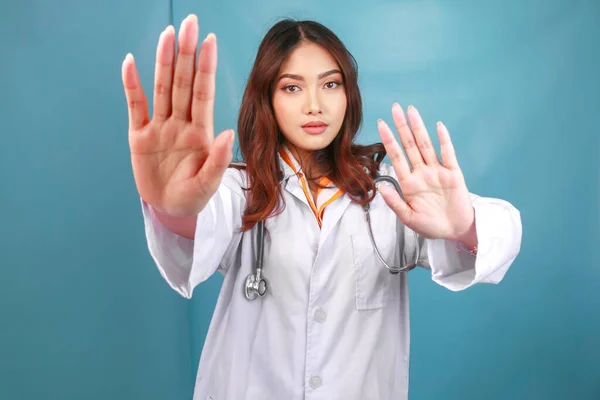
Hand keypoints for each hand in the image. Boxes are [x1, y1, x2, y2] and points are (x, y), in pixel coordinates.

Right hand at [122, 14, 233, 216]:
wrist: (170, 210)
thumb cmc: (193, 197)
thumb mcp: (208, 184)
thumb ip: (217, 160)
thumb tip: (225, 132)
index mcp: (200, 133)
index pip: (203, 93)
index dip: (206, 67)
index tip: (210, 41)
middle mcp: (180, 124)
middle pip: (183, 82)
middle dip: (186, 54)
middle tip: (188, 24)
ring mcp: (159, 128)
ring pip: (161, 89)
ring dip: (163, 62)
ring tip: (167, 35)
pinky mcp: (139, 137)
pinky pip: (135, 107)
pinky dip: (132, 86)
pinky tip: (131, 63)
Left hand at [377, 104, 476, 245]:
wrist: (455, 231)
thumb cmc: (431, 225)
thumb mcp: (408, 218)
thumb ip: (395, 202)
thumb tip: (381, 186)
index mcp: (409, 183)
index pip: (396, 156)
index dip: (389, 140)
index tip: (381, 124)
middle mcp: (421, 173)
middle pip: (410, 145)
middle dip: (402, 126)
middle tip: (395, 108)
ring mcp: (437, 171)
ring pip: (426, 145)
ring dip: (419, 128)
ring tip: (411, 111)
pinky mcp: (453, 173)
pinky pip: (448, 154)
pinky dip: (444, 140)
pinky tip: (438, 126)